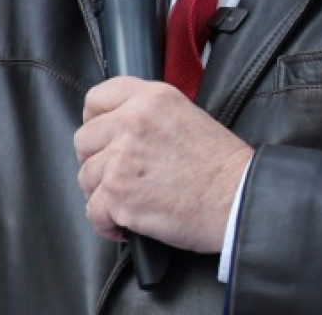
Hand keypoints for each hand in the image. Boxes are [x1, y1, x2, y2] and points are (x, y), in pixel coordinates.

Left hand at [74, 77, 253, 253]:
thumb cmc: (222, 165)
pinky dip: (106, 223)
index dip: (95, 121)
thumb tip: (118, 129)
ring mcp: (122, 158)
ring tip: (128, 201)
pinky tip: (125, 224)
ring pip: (85, 176)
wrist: (237, 198)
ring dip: (102, 194)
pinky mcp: (119, 194)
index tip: (102, 138)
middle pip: (84, 139)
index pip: (97, 98)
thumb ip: (149, 114)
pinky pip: (93, 211)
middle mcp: (133, 122)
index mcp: (151, 98)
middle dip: (97, 161)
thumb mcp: (187, 115)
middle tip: (117, 175)